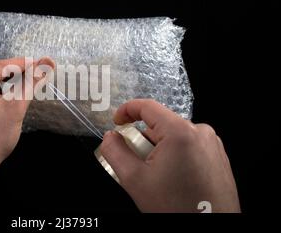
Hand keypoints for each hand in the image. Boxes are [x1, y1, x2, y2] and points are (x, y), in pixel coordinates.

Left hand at [0, 57, 53, 211]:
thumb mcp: (15, 108)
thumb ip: (31, 83)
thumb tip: (47, 63)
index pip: (1, 66)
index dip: (24, 64)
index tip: (43, 64)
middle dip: (14, 74)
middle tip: (36, 76)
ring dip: (3, 82)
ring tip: (22, 88)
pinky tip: (4, 99)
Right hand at [99, 99, 239, 212]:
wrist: (210, 229)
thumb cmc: (178, 208)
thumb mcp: (135, 180)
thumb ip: (115, 152)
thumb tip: (110, 138)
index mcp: (180, 132)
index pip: (148, 107)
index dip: (127, 110)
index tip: (117, 121)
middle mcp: (200, 132)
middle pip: (160, 126)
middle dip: (144, 142)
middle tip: (138, 167)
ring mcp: (212, 144)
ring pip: (173, 138)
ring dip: (159, 152)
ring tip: (158, 180)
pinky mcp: (217, 156)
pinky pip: (188, 147)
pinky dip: (175, 158)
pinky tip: (173, 181)